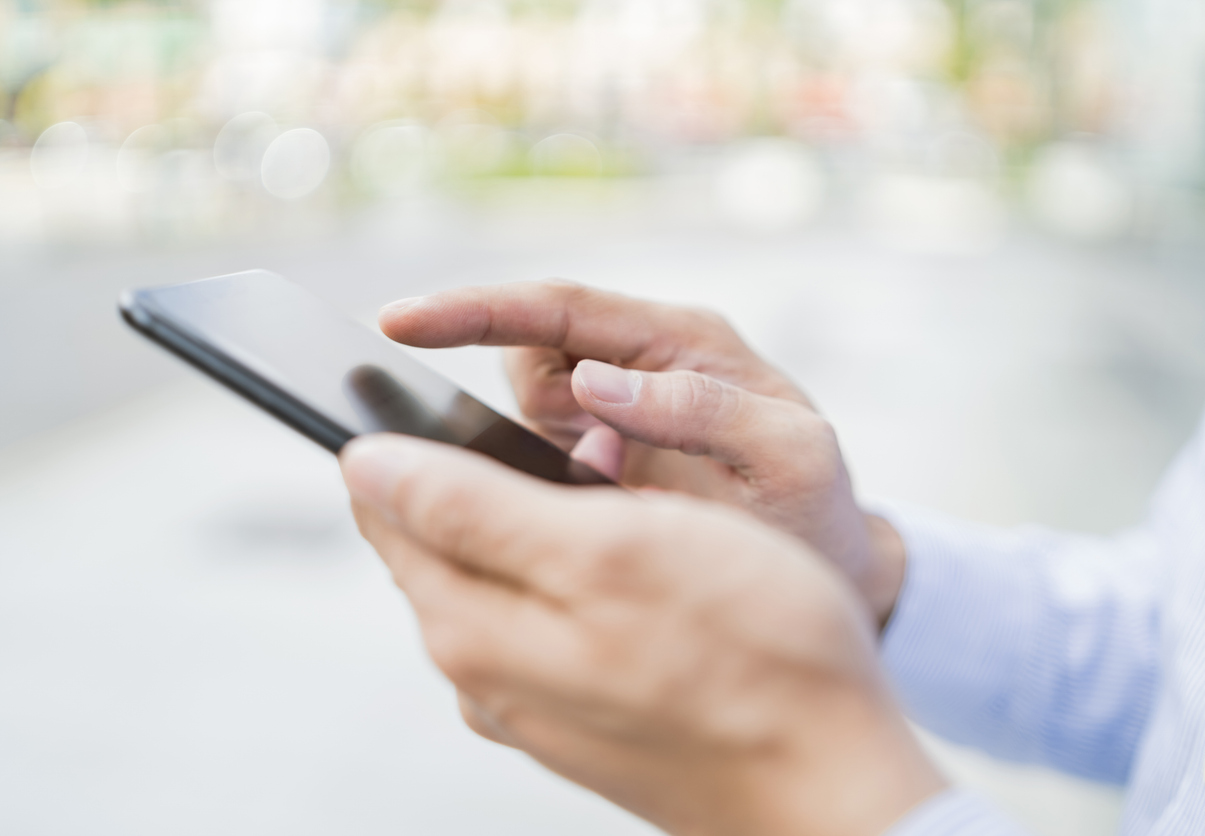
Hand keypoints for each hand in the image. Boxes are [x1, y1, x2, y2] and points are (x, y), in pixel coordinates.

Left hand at [341, 434, 942, 835]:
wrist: (832, 780)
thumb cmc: (746, 650)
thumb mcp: (605, 548)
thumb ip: (471, 508)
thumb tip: (365, 466)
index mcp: (470, 628)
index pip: (388, 511)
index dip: (411, 439)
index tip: (465, 399)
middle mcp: (486, 675)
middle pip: (445, 544)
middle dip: (496, 476)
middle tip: (591, 452)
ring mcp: (535, 702)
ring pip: (509, 576)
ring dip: (550, 521)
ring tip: (634, 505)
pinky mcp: (585, 713)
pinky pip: (557, 617)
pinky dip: (586, 573)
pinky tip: (650, 566)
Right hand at [378, 282, 903, 623]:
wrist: (826, 569)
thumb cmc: (813, 507)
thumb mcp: (788, 455)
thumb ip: (704, 411)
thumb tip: (595, 382)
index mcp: (679, 344)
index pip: (560, 309)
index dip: (477, 310)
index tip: (400, 322)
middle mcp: (633, 369)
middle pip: (524, 354)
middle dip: (495, 399)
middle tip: (514, 462)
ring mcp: (608, 418)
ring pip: (517, 412)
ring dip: (517, 456)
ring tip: (587, 504)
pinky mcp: (592, 465)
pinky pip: (529, 461)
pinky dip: (524, 488)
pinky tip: (557, 524)